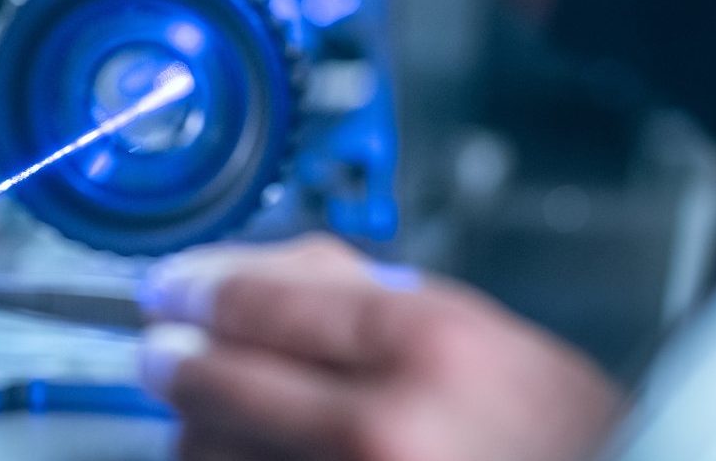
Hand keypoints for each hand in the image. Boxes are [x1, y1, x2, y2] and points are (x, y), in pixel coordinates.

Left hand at [139, 234, 621, 460]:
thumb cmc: (554, 431)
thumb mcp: (471, 326)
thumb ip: (361, 288)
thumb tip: (245, 274)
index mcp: (428, 349)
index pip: (267, 303)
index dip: (200, 290)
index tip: (169, 288)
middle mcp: (387, 435)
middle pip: (222, 386)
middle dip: (176, 361)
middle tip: (161, 349)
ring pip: (213, 458)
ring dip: (198, 429)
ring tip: (209, 413)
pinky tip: (239, 451)